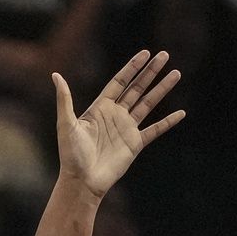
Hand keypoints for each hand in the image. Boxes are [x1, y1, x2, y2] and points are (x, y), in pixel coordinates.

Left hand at [54, 50, 184, 197]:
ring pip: (148, 104)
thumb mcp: (66, 124)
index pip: (120, 82)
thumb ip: (64, 99)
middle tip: (164, 55)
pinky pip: (155, 130)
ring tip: (176, 73)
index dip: (132, 67)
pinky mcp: (135, 144)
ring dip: (162, 89)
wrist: (82, 181)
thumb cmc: (71, 155)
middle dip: (150, 72)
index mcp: (100, 108)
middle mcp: (115, 115)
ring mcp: (126, 129)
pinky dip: (168, 122)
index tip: (145, 54)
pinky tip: (181, 113)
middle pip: (137, 88)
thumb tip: (55, 75)